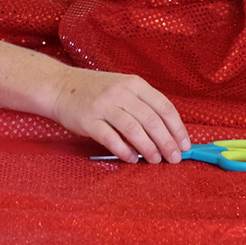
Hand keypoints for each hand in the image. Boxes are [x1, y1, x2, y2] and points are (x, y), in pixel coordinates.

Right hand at [50, 67, 191, 163]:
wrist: (61, 86)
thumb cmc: (96, 91)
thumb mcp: (123, 88)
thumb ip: (143, 105)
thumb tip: (166, 133)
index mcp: (135, 84)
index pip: (164, 106)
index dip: (177, 128)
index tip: (185, 144)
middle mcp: (121, 92)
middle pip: (152, 120)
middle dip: (167, 142)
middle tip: (174, 158)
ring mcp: (104, 106)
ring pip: (134, 129)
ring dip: (149, 148)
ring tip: (156, 160)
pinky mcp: (89, 120)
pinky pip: (111, 138)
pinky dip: (125, 151)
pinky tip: (133, 159)